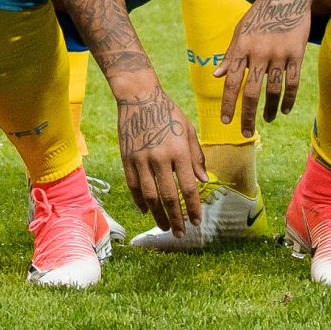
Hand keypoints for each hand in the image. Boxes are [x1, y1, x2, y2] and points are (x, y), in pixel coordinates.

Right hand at [111, 75, 203, 233]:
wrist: (138, 96)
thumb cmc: (168, 112)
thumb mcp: (188, 130)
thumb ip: (196, 157)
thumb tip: (203, 180)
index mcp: (178, 151)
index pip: (188, 187)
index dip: (193, 207)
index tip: (197, 221)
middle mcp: (159, 157)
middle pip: (168, 196)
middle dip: (176, 218)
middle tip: (181, 233)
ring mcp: (141, 159)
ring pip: (149, 195)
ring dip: (158, 214)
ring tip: (164, 226)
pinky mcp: (127, 158)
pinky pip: (133, 185)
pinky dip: (140, 201)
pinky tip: (146, 210)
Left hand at [217, 0, 309, 129]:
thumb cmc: (259, 15)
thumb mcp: (240, 31)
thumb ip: (230, 55)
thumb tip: (216, 75)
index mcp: (241, 47)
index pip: (231, 82)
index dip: (228, 103)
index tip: (226, 121)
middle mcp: (258, 52)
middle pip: (251, 91)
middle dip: (247, 115)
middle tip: (245, 133)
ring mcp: (279, 54)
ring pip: (273, 90)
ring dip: (270, 109)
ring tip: (267, 120)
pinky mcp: (296, 54)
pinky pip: (292, 82)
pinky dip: (289, 99)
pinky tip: (286, 109)